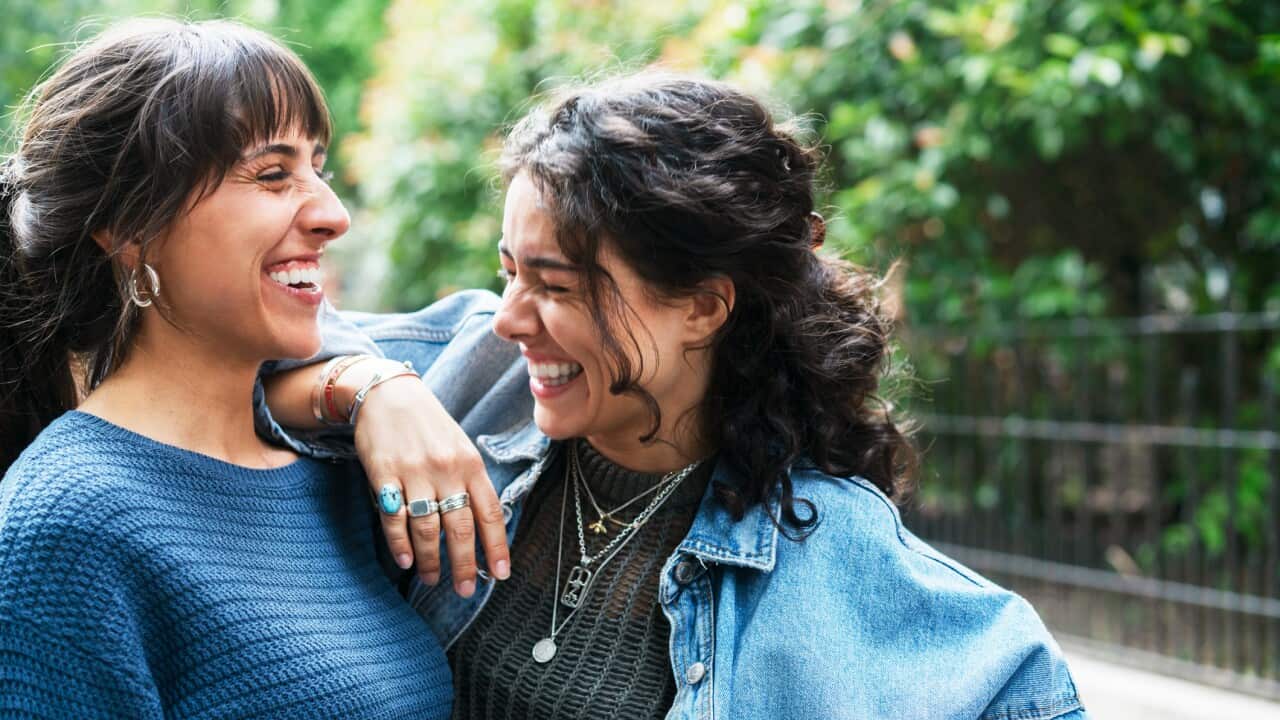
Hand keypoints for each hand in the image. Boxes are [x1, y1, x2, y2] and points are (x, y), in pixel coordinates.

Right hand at [348, 364, 510, 596]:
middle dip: (464, 565)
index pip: (490, 513)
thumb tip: (483, 525)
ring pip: (427, 528)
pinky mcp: (384, 475)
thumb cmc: (428, 425)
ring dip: (431, 560)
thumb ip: (470, 481)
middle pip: (460, 528)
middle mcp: (446, 470)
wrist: (387, 393)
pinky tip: (406, 561)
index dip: (496, 547)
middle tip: (466, 590)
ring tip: (433, 579)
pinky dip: (400, 544)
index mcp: (471, 464)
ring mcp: (414, 473)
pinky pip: (394, 518)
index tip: (500, 574)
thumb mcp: (460, 446)